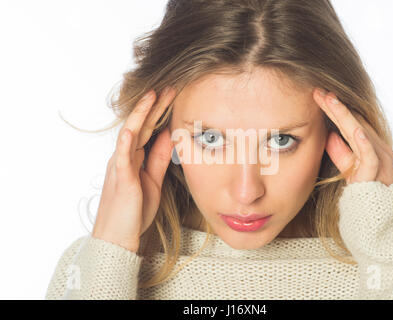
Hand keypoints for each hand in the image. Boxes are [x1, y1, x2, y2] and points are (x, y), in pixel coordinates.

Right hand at [91, 86, 175, 252]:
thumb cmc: (134, 211)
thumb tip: (169, 135)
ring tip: (153, 95)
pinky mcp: (120, 180)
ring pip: (130, 135)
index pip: (148, 129)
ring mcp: (120, 167)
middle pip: (140, 126)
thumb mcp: (153, 179)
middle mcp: (124, 157)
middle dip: (154, 106)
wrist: (118, 238)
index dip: (160, 112)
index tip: (174, 95)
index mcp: (133, 158)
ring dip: (141, 115)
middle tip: (169, 87)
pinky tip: (131, 129)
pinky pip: (121, 159)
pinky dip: (125, 143)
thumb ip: (159, 158)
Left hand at [313, 88, 392, 186]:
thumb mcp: (349, 168)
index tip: (317, 95)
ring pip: (360, 132)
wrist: (377, 215)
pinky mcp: (376, 173)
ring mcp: (378, 159)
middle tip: (318, 91)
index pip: (348, 121)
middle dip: (335, 105)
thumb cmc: (364, 189)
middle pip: (353, 121)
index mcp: (367, 144)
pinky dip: (363, 142)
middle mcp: (375, 147)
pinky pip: (370, 157)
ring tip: (331, 100)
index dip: (333, 108)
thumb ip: (340, 152)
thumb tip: (329, 135)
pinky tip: (355, 129)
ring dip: (345, 115)